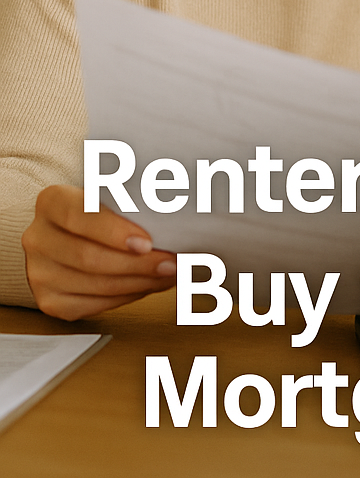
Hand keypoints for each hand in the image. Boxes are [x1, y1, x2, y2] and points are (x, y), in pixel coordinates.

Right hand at [22, 184, 176, 319]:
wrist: (72, 233)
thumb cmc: (102, 212)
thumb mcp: (112, 196)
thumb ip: (132, 201)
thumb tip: (179, 215)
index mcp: (52, 202)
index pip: (80, 216)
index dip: (114, 232)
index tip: (147, 242)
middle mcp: (38, 237)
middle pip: (89, 257)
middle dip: (137, 264)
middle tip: (171, 264)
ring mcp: (40, 272)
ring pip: (95, 284)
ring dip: (140, 282)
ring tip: (169, 274)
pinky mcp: (50, 300)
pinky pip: (94, 304)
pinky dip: (128, 296)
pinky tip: (149, 284)